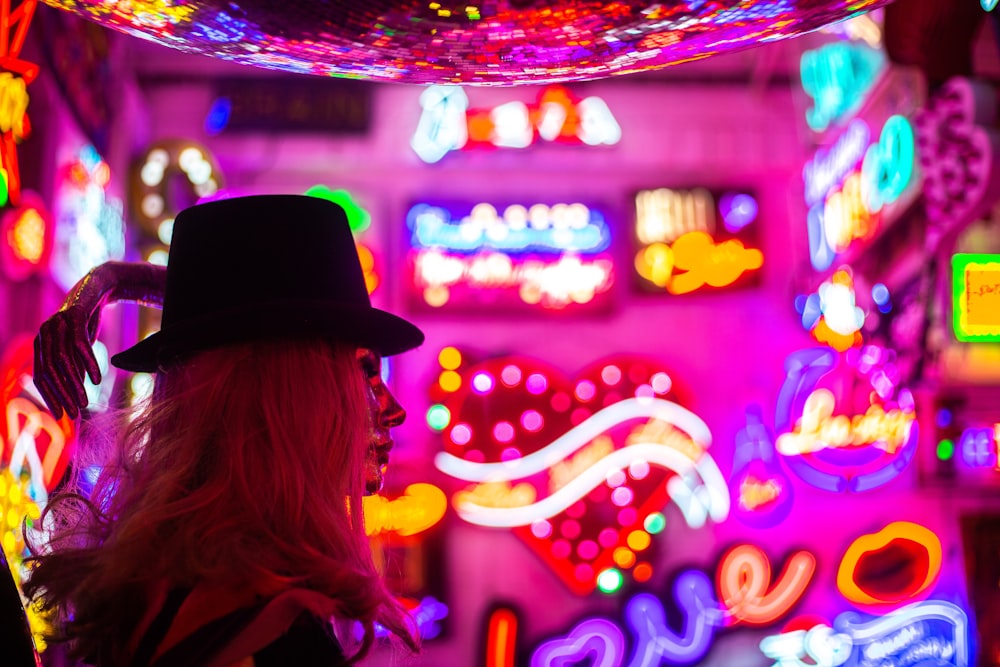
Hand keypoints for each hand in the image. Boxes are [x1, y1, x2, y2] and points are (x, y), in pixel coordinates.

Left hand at [31, 262, 166, 419]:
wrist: (99, 288)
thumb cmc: (88, 321)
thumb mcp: (79, 348)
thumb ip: (74, 367)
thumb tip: (75, 394)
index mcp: (42, 344)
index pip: (42, 376)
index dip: (51, 396)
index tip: (64, 415)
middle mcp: (44, 334)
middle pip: (50, 371)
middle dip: (63, 394)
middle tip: (76, 413)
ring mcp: (57, 324)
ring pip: (63, 360)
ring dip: (75, 384)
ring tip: (87, 401)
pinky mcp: (73, 316)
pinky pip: (79, 344)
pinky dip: (87, 363)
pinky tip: (97, 379)